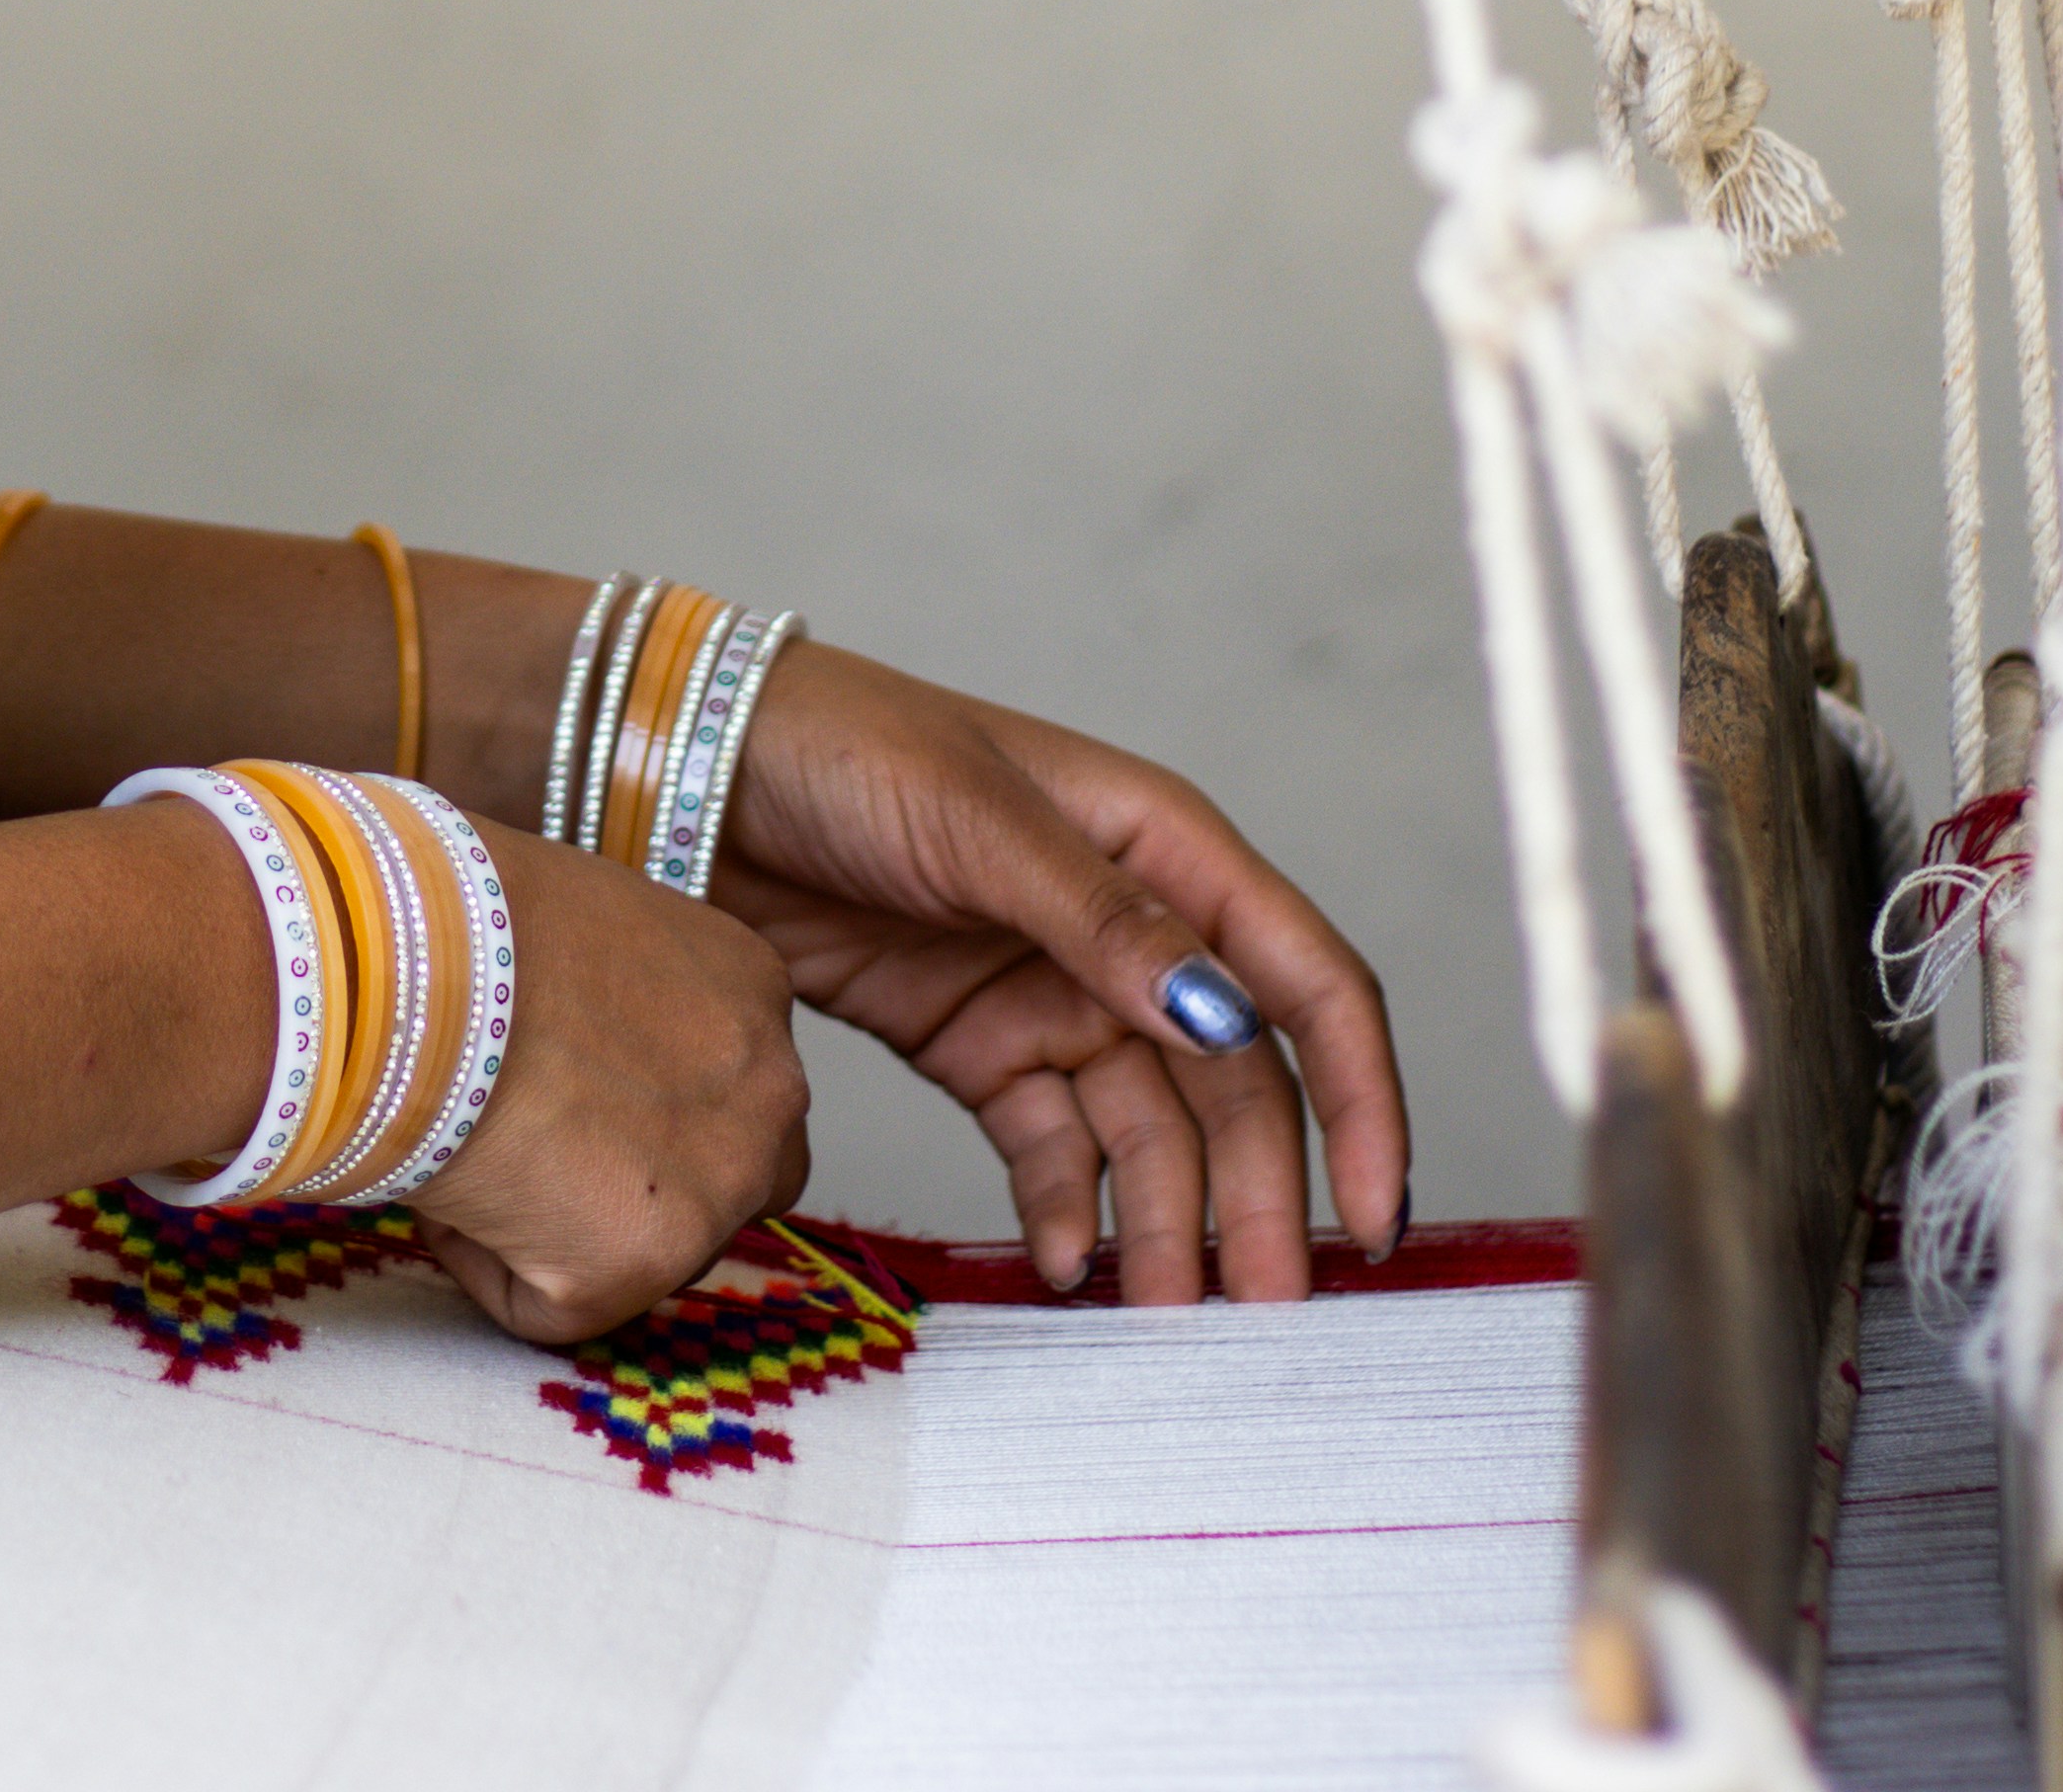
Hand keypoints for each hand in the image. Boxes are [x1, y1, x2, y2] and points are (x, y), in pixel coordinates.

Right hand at [405, 816, 810, 1344]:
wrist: (410, 969)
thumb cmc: (465, 922)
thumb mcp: (592, 926)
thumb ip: (627, 995)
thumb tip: (578, 1047)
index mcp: (754, 992)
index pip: (731, 1083)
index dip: (643, 1100)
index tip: (568, 1089)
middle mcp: (767, 1095)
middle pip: (731, 1178)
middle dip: (647, 1184)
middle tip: (535, 1147)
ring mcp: (714, 1191)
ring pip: (651, 1254)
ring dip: (566, 1230)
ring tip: (475, 1152)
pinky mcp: (633, 1270)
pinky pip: (551, 1306)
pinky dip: (487, 1265)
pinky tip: (448, 1187)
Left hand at [702, 644, 1406, 1304]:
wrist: (685, 768)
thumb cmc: (839, 747)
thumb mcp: (976, 816)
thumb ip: (1103, 918)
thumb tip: (1225, 1014)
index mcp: (1163, 846)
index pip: (1303, 980)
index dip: (1359, 1096)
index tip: (1377, 1211)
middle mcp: (1129, 929)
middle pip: (1233, 1081)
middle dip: (1256, 1193)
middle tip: (1260, 1309)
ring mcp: (1052, 991)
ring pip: (1147, 1129)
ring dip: (1162, 1220)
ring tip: (1157, 1314)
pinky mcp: (977, 1044)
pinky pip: (1052, 1144)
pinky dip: (1068, 1206)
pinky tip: (1065, 1261)